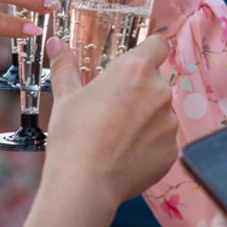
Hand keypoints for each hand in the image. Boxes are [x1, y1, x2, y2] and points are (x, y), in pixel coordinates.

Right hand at [43, 36, 176, 205]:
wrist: (84, 182)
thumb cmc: (73, 136)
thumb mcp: (65, 96)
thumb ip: (65, 66)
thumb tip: (55, 43)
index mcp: (135, 70)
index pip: (158, 45)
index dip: (149, 50)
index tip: (138, 62)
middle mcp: (159, 91)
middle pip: (156, 82)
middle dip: (139, 92)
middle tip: (113, 108)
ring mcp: (169, 123)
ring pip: (160, 113)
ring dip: (145, 119)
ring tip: (117, 136)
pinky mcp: (171, 150)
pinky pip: (163, 140)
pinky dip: (149, 145)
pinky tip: (125, 154)